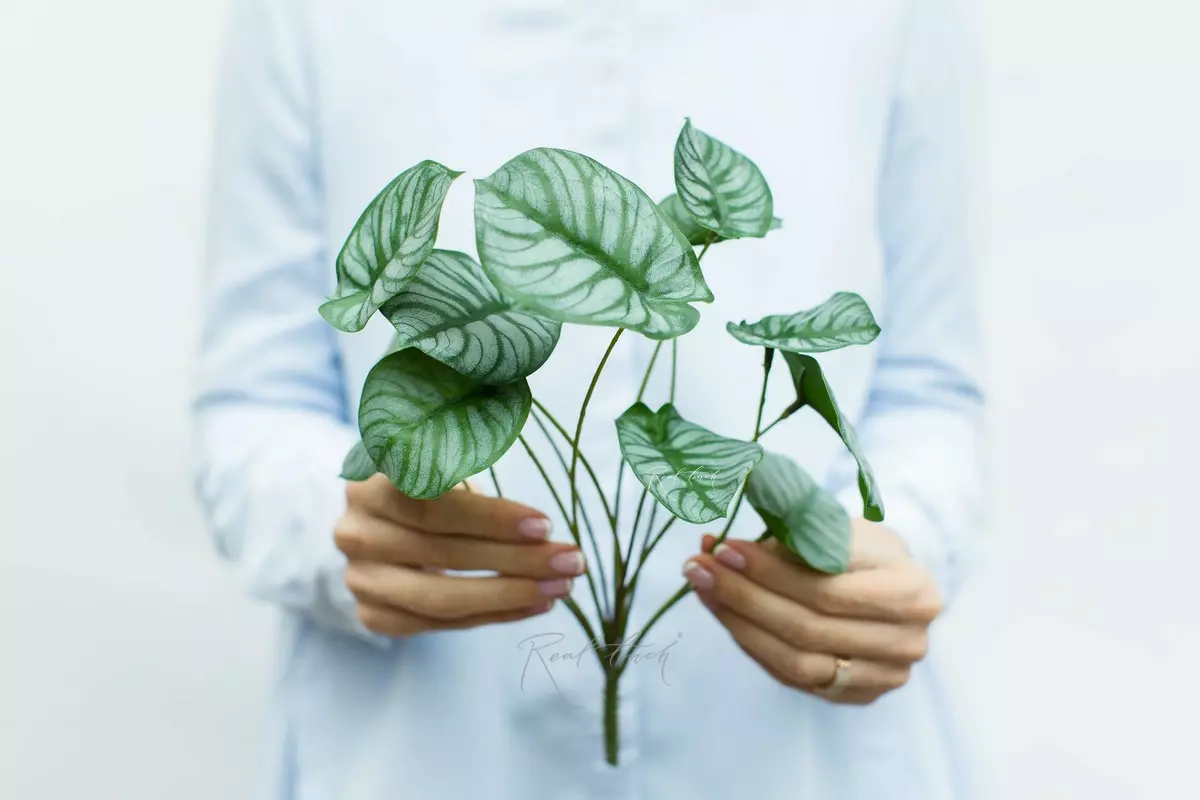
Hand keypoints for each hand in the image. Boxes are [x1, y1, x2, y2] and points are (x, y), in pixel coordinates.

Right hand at [335, 474, 584, 636]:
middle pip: (444, 552)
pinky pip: (441, 624)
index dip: (491, 517)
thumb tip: (531, 483)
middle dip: (517, 559)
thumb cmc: (428, 481)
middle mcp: (354, 530)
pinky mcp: (372, 614)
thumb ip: (472, 459)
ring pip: (441, 598)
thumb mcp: (442, 455)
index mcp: (368, 479)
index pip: (433, 503)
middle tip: (572, 561)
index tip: (545, 524)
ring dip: (510, 594)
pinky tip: (535, 603)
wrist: (379, 520)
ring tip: (561, 588)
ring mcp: (359, 578)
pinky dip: (493, 616)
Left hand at [683, 520, 941, 703]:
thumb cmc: (862, 549)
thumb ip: (792, 534)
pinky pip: (792, 677)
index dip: (770, 573)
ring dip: (739, 624)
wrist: (892, 584)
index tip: (724, 549)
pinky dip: (752, 644)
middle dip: (744, 596)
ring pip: (795, 661)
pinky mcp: (857, 695)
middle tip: (699, 568)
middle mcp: (906, 642)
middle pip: (807, 629)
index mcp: (912, 592)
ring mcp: (884, 676)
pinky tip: (726, 613)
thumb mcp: (841, 527)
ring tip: (703, 589)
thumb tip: (720, 543)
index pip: (826, 590)